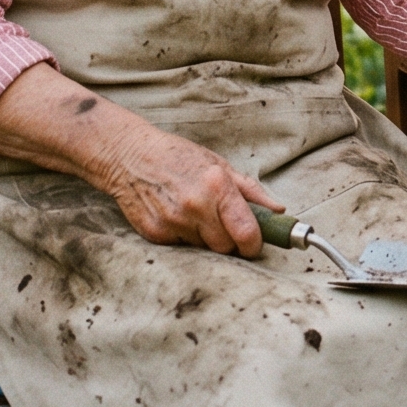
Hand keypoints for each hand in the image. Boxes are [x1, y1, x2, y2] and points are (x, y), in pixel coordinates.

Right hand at [92, 114, 288, 256]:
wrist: (128, 156)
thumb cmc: (177, 156)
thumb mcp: (218, 164)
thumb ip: (249, 190)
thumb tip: (277, 210)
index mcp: (216, 185)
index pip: (246, 232)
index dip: (255, 244)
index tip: (255, 244)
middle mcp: (195, 207)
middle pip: (226, 247)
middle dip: (230, 242)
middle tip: (224, 226)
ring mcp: (173, 223)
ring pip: (204, 250)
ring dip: (206, 239)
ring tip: (197, 215)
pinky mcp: (155, 234)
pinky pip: (181, 248)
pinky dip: (184, 238)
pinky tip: (177, 217)